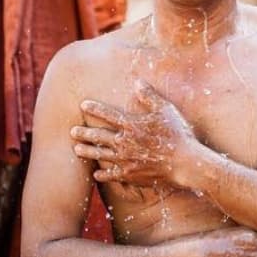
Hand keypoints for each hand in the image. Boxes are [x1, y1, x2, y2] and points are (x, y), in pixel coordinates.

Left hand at [72, 81, 199, 187]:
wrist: (185, 163)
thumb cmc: (177, 134)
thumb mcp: (166, 110)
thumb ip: (150, 96)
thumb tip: (138, 81)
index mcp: (132, 125)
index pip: (108, 114)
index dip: (95, 108)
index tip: (83, 105)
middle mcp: (125, 142)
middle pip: (99, 136)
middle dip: (84, 133)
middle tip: (71, 131)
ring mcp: (126, 160)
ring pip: (101, 155)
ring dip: (87, 151)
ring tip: (76, 149)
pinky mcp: (131, 175)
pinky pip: (112, 174)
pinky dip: (103, 174)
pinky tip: (96, 174)